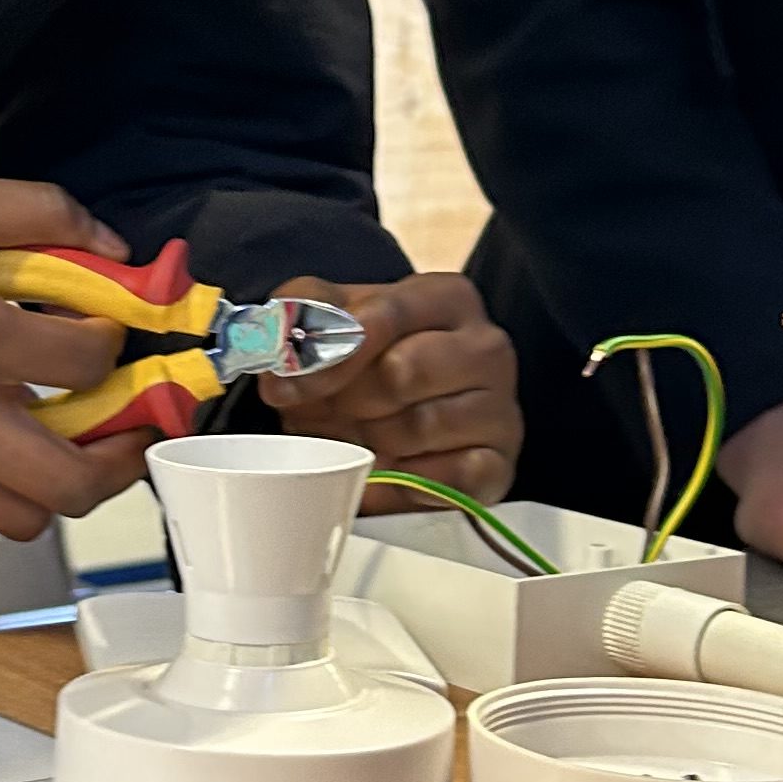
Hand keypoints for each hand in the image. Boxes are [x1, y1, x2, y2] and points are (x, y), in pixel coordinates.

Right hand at [0, 173, 154, 542]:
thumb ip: (34, 214)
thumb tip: (107, 245)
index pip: (87, 364)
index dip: (113, 345)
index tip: (103, 333)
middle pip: (72, 483)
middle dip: (118, 457)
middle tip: (124, 428)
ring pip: (16, 515)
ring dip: (46, 481)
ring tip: (45, 437)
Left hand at [262, 269, 522, 502]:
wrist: (395, 413)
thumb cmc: (365, 360)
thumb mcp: (324, 317)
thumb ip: (296, 318)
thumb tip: (282, 362)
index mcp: (448, 298)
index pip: (384, 315)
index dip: (325, 354)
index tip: (284, 386)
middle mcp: (486, 348)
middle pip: (402, 372)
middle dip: (346, 401)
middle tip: (324, 413)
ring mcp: (500, 409)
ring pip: (417, 429)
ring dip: (368, 442)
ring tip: (355, 438)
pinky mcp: (499, 466)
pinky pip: (443, 481)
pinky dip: (399, 483)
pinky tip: (385, 471)